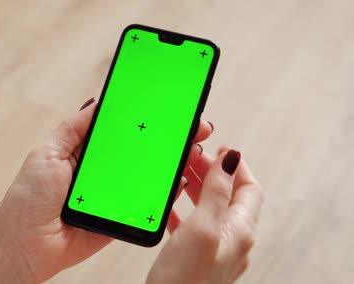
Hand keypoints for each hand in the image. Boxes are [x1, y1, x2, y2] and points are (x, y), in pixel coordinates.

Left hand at [0, 98, 213, 283]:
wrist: (24, 245)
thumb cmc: (27, 199)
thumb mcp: (48, 152)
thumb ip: (75, 128)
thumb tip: (98, 102)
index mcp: (84, 151)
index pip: (120, 129)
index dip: (143, 117)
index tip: (167, 105)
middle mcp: (101, 170)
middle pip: (140, 149)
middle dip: (167, 137)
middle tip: (193, 126)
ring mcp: (113, 194)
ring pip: (147, 175)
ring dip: (170, 162)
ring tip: (192, 148)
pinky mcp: (120, 217)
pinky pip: (145, 203)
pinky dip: (164, 193)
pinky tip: (178, 179)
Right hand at [146, 147, 262, 283]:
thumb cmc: (187, 279)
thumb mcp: (203, 226)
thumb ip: (218, 192)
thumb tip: (232, 158)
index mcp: (241, 230)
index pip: (249, 188)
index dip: (236, 165)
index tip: (218, 148)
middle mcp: (233, 240)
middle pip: (230, 197)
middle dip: (213, 173)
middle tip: (191, 158)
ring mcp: (216, 250)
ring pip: (211, 210)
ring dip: (198, 190)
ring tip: (180, 176)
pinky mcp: (197, 259)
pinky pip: (196, 227)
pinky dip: (184, 211)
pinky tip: (169, 209)